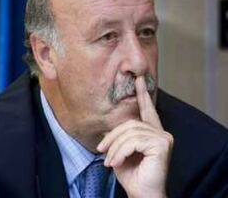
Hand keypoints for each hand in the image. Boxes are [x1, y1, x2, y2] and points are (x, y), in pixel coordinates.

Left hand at [97, 77, 172, 197]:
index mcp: (152, 132)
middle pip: (129, 123)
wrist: (142, 194)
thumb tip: (108, 129)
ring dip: (115, 147)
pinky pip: (133, 141)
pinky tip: (115, 163)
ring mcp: (163, 137)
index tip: (138, 79)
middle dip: (112, 137)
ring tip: (109, 161)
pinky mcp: (162, 144)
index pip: (147, 110)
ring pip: (129, 132)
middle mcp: (161, 132)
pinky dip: (120, 152)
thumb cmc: (132, 175)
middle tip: (101, 150)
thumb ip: (119, 138)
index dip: (142, 94)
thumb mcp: (120, 152)